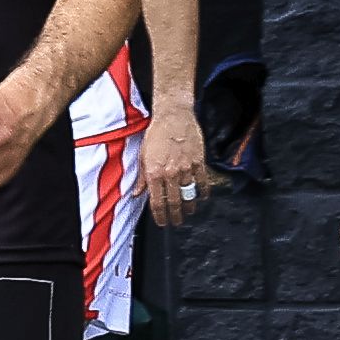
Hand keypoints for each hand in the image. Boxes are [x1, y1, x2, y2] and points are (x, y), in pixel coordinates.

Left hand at [141, 109, 206, 226]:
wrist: (174, 117)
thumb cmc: (156, 134)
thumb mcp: (142, 156)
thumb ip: (142, 178)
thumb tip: (137, 194)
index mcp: (154, 173)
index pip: (157, 202)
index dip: (160, 216)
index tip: (162, 222)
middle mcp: (170, 174)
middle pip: (174, 202)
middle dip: (175, 216)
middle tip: (176, 222)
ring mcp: (186, 169)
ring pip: (189, 195)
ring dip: (189, 207)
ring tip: (188, 212)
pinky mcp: (199, 162)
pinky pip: (202, 182)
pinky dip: (203, 192)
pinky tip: (202, 197)